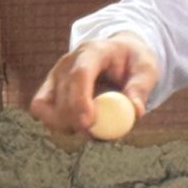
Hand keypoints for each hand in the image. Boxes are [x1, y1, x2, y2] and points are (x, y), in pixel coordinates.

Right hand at [28, 33, 158, 136]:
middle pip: (63, 95)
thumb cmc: (133, 62)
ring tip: (93, 129)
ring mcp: (55, 74)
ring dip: (67, 125)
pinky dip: (56, 124)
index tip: (89, 124)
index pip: (80, 74)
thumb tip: (135, 112)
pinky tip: (77, 126)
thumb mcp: (146, 69)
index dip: (80, 100)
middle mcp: (68, 61)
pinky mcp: (49, 88)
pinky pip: (41, 109)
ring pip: (47, 106)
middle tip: (98, 136)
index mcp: (94, 51)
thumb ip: (140, 89)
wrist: (119, 55)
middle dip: (77, 121)